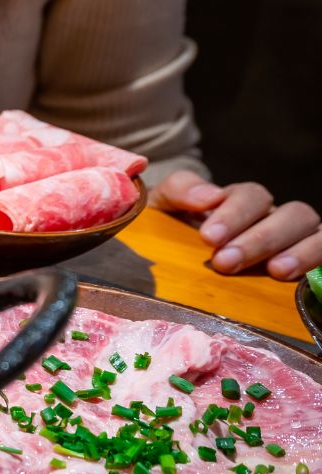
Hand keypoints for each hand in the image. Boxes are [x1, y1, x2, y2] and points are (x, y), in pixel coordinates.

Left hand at [151, 171, 321, 279]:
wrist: (174, 258)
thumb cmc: (173, 230)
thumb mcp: (166, 206)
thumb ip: (180, 191)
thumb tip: (209, 196)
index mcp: (243, 202)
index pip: (252, 196)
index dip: (234, 213)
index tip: (209, 237)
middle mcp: (276, 219)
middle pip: (292, 215)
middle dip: (261, 237)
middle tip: (227, 261)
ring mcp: (297, 243)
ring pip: (317, 234)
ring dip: (301, 251)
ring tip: (276, 271)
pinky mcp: (309, 267)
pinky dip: (319, 266)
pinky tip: (301, 281)